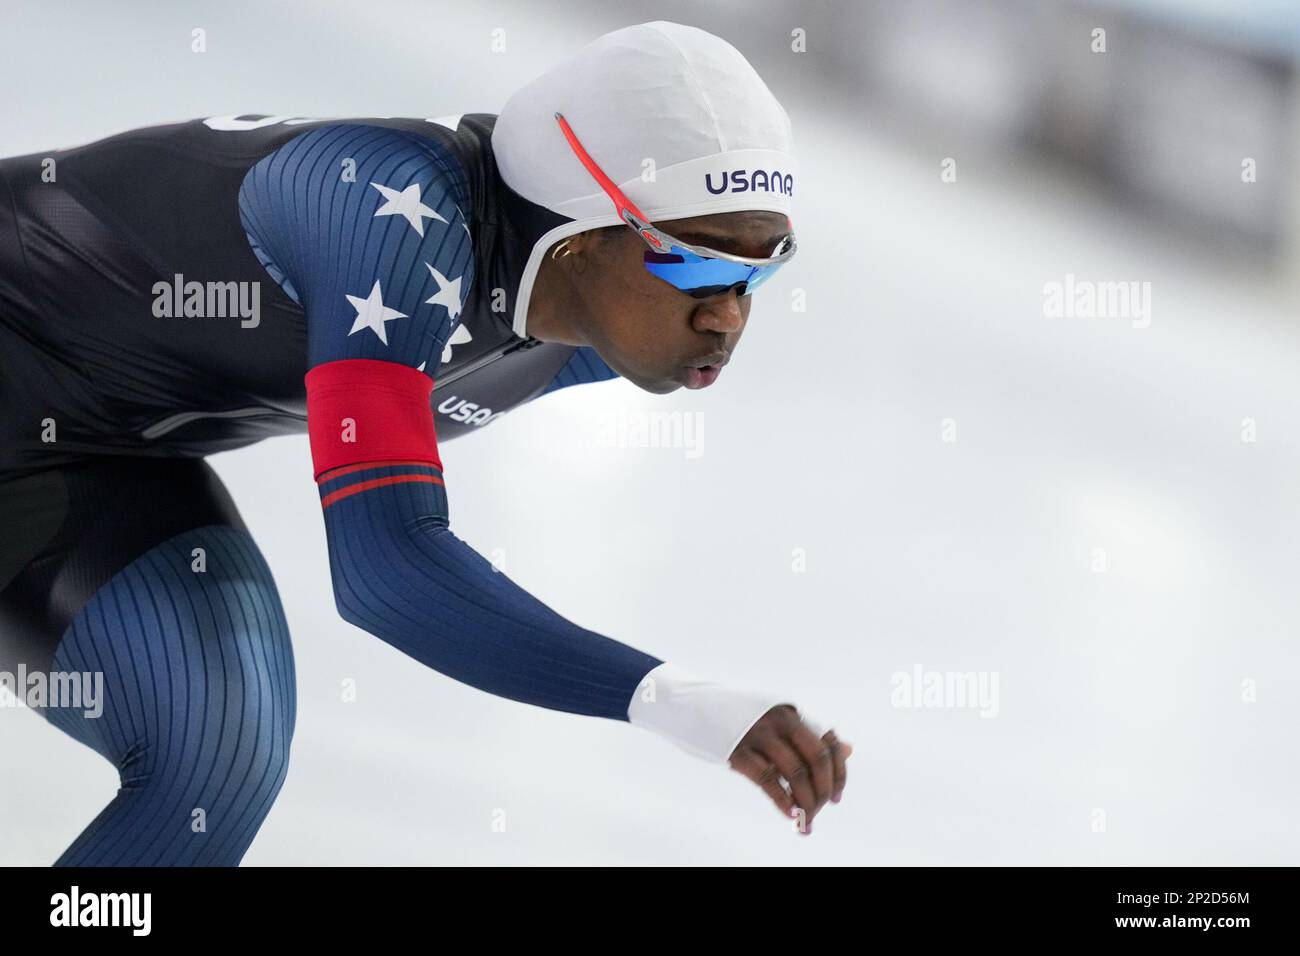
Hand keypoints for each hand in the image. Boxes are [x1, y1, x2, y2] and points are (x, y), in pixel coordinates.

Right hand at [728, 704, 850, 833]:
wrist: (692, 705)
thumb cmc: (740, 719)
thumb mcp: (776, 722)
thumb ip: (810, 735)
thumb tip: (848, 749)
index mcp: (790, 714)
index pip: (827, 745)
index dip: (837, 774)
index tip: (835, 799)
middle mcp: (778, 721)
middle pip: (816, 758)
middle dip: (822, 790)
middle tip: (818, 812)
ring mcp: (757, 734)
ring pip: (795, 772)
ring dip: (805, 802)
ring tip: (805, 821)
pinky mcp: (736, 750)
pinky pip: (767, 779)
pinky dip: (783, 799)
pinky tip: (790, 814)